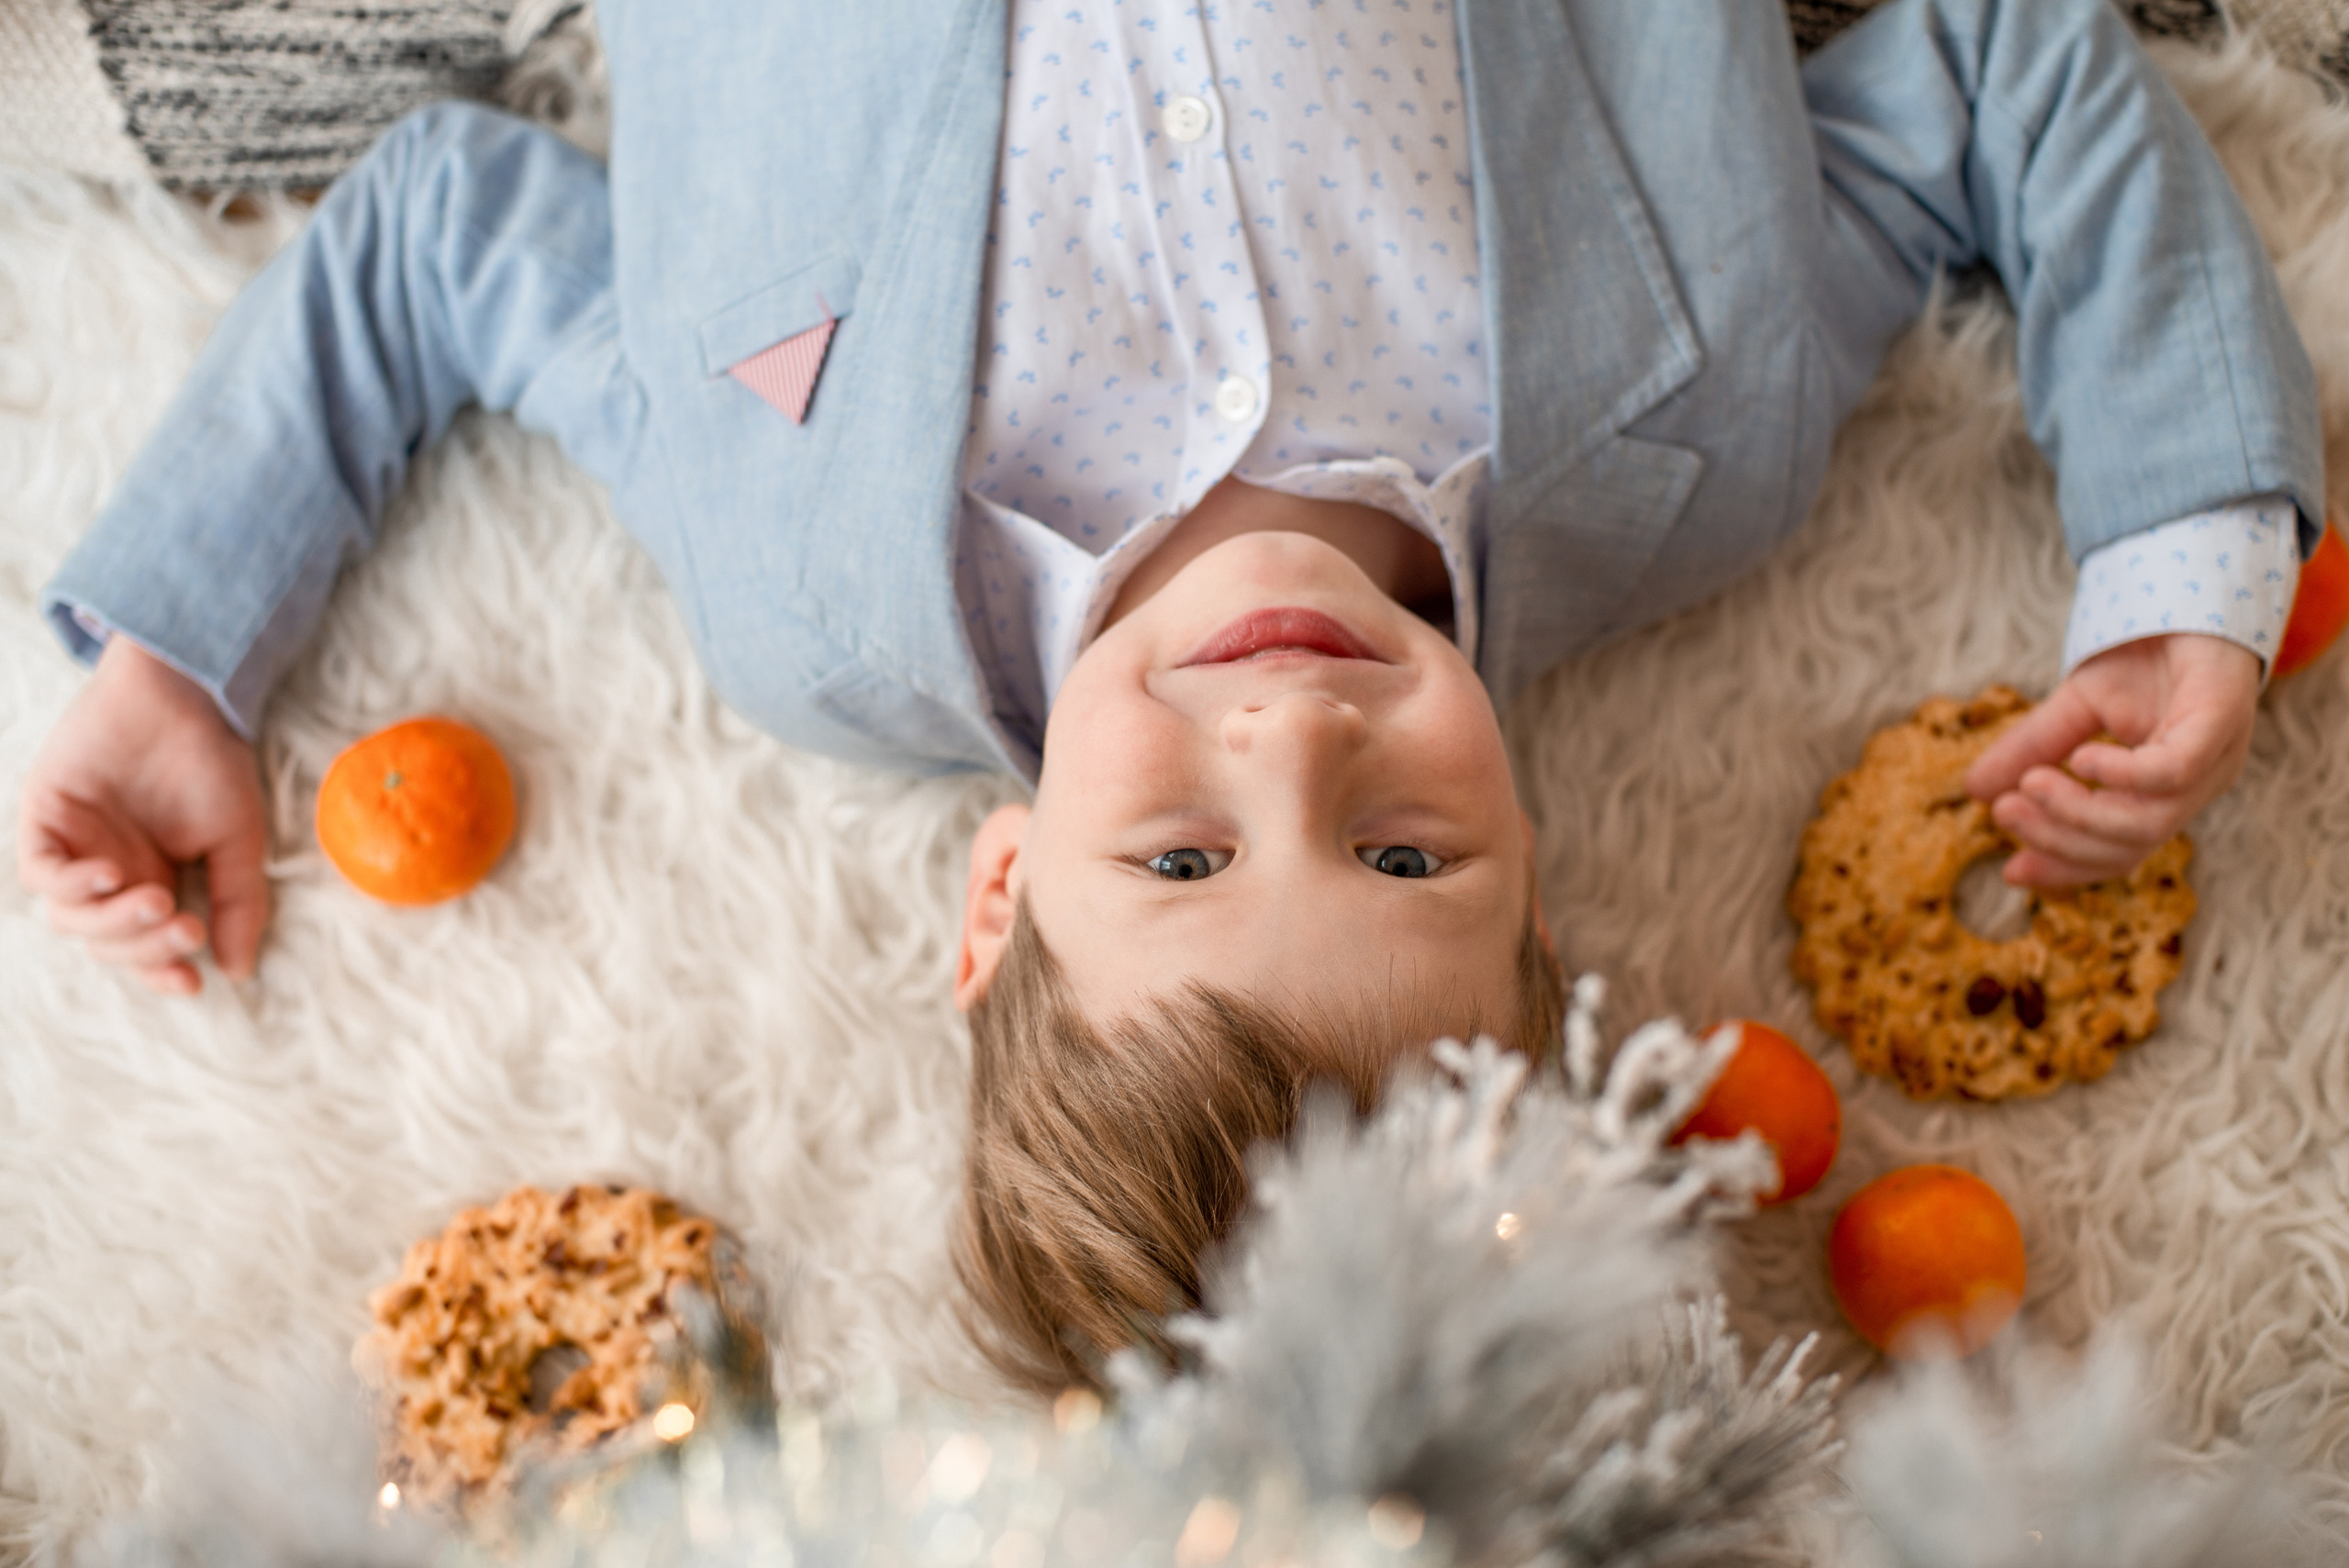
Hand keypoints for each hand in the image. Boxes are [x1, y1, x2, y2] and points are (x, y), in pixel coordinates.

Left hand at [16, 638, 269, 992]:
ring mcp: (72, 847)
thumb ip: (236, 904)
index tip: (190, 982)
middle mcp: (108, 873)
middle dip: (144, 945)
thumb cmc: (212, 763)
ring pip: (68, 918)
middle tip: (186, 926)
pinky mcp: (44, 817)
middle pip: (104, 941)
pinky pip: (39, 873)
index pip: (141, 947)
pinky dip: (70, 885)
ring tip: (156, 899)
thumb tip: (237, 970)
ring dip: (111, 921)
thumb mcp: (239, 842)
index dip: (160, 970)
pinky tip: (111, 873)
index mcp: (151, 882)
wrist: (182, 697)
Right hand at [1964, 634, 2258, 889]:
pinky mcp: (2222, 722)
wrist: (2187, 591)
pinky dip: (2122, 776)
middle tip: (2004, 811)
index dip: (2066, 868)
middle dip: (2060, 838)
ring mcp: (2214, 759)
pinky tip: (2082, 759)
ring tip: (2030, 783)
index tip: (2009, 872)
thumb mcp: (2073, 709)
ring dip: (2079, 811)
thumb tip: (1973, 790)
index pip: (2119, 852)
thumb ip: (2031, 749)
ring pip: (2149, 822)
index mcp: (2163, 793)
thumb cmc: (2145, 655)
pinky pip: (2172, 772)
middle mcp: (2194, 788)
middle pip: (2130, 845)